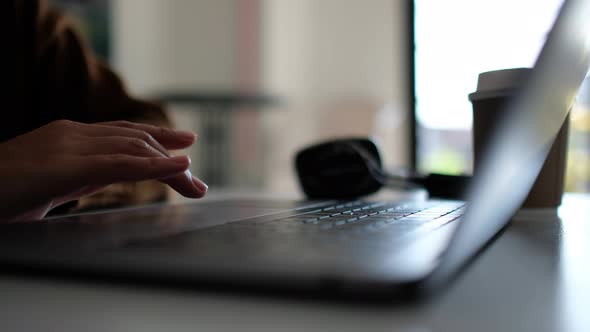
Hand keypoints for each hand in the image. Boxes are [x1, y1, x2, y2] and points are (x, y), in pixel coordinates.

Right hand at [0, 120, 207, 221]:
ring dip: (171, 167)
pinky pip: (123, 164)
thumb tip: (98, 181)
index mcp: (70, 137)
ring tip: (195, 183)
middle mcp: (75, 134)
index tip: (182, 151)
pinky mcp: (68, 167)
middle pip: (136, 140)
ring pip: (136, 150)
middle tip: (196, 180)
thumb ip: (76, 175)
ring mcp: (71, 146)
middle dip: (170, 157)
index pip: (124, 135)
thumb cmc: (2, 192)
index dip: (156, 142)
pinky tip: (179, 169)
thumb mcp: (49, 182)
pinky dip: (156, 166)